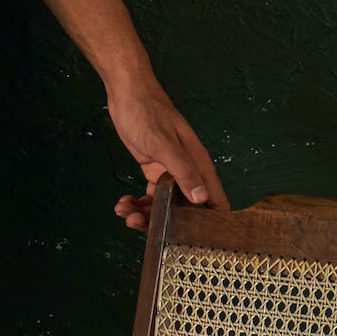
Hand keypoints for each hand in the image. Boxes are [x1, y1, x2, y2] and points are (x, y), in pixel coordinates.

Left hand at [105, 75, 227, 232]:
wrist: (127, 93)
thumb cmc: (148, 112)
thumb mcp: (164, 143)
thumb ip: (183, 171)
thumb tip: (201, 198)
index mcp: (197, 164)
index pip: (215, 199)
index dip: (210, 223)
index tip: (197, 242)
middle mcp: (187, 170)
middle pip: (184, 208)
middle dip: (165, 221)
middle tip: (139, 225)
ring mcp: (169, 171)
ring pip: (163, 203)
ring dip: (144, 213)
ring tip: (125, 213)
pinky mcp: (153, 169)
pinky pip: (149, 194)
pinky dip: (136, 202)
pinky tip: (122, 204)